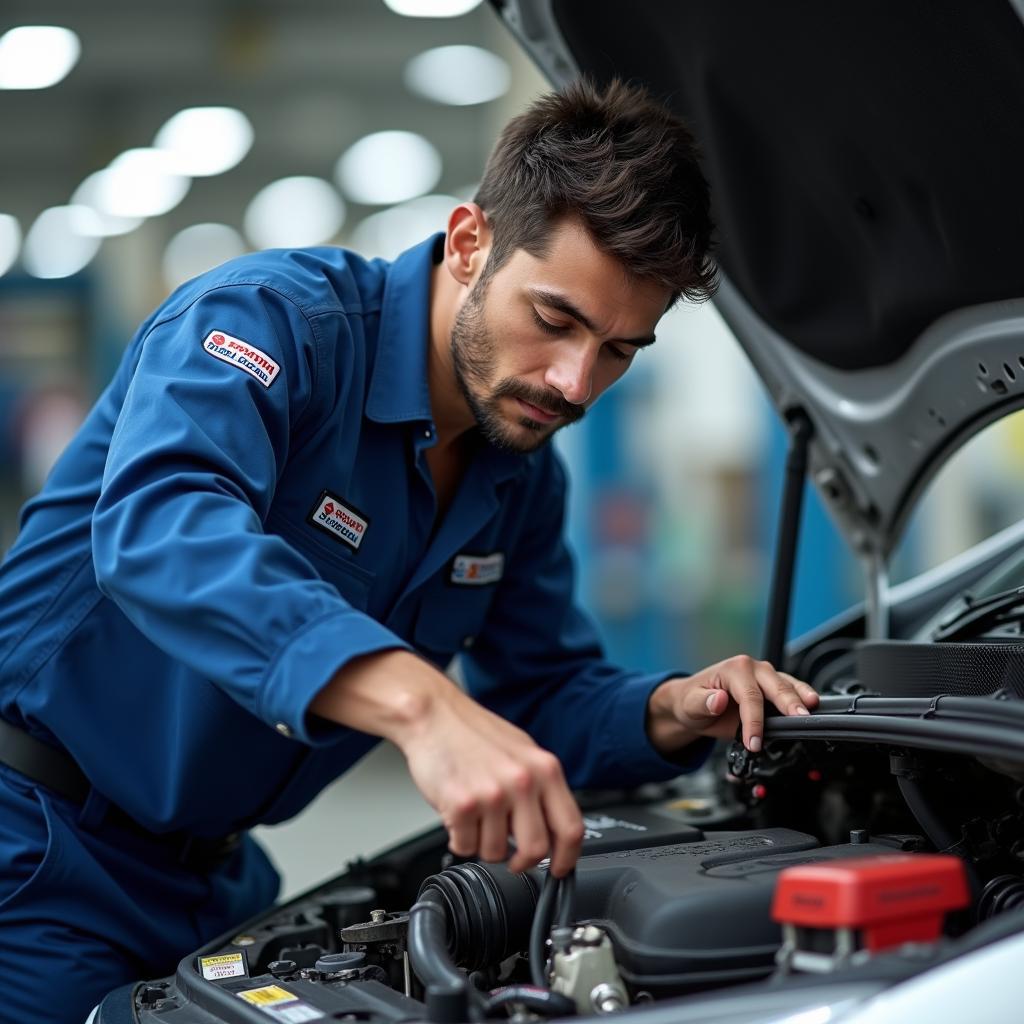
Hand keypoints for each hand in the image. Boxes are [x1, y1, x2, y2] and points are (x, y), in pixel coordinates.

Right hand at [312, 650, 584, 875]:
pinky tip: (457, 814)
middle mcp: (522, 781)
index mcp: (544, 768)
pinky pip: (465, 847)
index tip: (559, 869)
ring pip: (496, 853)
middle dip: (521, 860)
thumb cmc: (473, 733)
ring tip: (476, 816)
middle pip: (536, 849)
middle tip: (511, 855)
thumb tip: (553, 829)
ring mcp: (493, 794)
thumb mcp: (522, 752)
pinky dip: (459, 838)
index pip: (571, 827)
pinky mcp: (462, 805)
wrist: (433, 715)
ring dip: (483, 844)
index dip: (567, 858)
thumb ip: (540, 788)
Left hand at [646, 655, 818, 755]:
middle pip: (776, 686)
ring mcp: (765, 677)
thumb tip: (718, 699)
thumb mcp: (690, 704)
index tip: (754, 742)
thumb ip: (703, 702)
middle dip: (789, 703)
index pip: (750, 697)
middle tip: (800, 720)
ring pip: (788, 685)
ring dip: (802, 698)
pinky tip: (813, 708)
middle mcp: (753, 668)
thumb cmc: (692, 701)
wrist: (694, 703)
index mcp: (734, 669)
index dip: (754, 721)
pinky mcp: (773, 688)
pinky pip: (792, 690)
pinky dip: (803, 699)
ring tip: (812, 711)